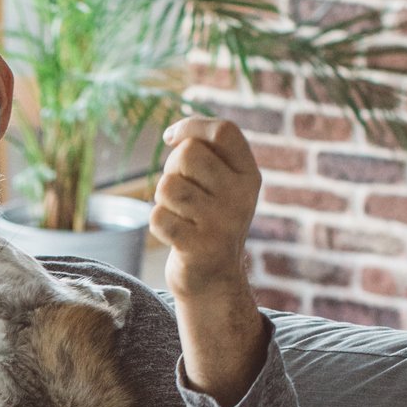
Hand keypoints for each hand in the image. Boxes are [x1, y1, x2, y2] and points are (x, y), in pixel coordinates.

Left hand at [151, 117, 260, 301]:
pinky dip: (158, 224)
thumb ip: (207, 154)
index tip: (171, 138)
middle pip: (188, 154)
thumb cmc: (209, 220)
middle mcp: (241, 196)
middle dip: (172, 168)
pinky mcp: (200, 248)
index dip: (191, 126)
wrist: (215, 280)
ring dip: (162, 198)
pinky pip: (158, 217)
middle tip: (180, 192)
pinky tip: (175, 235)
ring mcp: (222, 223)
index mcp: (249, 175)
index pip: (223, 131)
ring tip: (179, 213)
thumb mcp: (221, 185)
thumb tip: (175, 135)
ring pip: (168, 186)